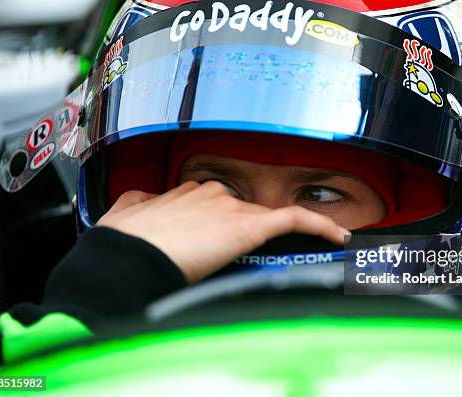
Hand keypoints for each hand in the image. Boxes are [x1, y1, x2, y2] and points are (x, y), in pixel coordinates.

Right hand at [97, 182, 349, 282]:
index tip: (231, 236)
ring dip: (286, 232)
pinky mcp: (251, 223)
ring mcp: (231, 206)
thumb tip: (144, 208)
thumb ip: (140, 208)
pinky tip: (338, 236)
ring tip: (305, 249)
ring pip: (269, 214)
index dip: (227, 221)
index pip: (216, 203)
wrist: (128, 257)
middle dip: (249, 231)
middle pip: (243, 210)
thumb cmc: (124, 244)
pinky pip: (297, 219)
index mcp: (185, 194)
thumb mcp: (127, 218)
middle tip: (255, 254)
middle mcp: (211, 194)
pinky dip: (321, 225)